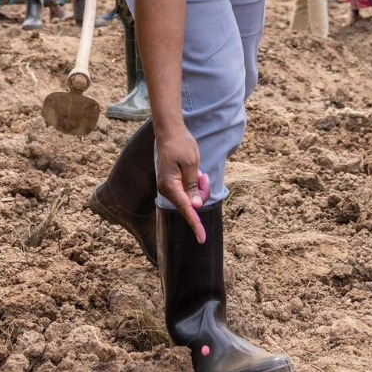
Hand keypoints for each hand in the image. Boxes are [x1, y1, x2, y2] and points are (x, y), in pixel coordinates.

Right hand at [155, 122, 209, 242]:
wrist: (170, 133)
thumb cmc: (181, 145)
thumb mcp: (191, 164)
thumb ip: (193, 186)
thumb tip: (195, 206)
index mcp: (170, 186)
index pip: (186, 209)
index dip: (196, 224)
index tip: (202, 238)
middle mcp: (167, 190)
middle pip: (191, 204)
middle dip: (202, 193)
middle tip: (204, 176)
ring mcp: (170, 188)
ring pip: (192, 198)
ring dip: (200, 187)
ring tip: (199, 171)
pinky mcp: (174, 185)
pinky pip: (189, 192)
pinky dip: (196, 184)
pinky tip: (195, 172)